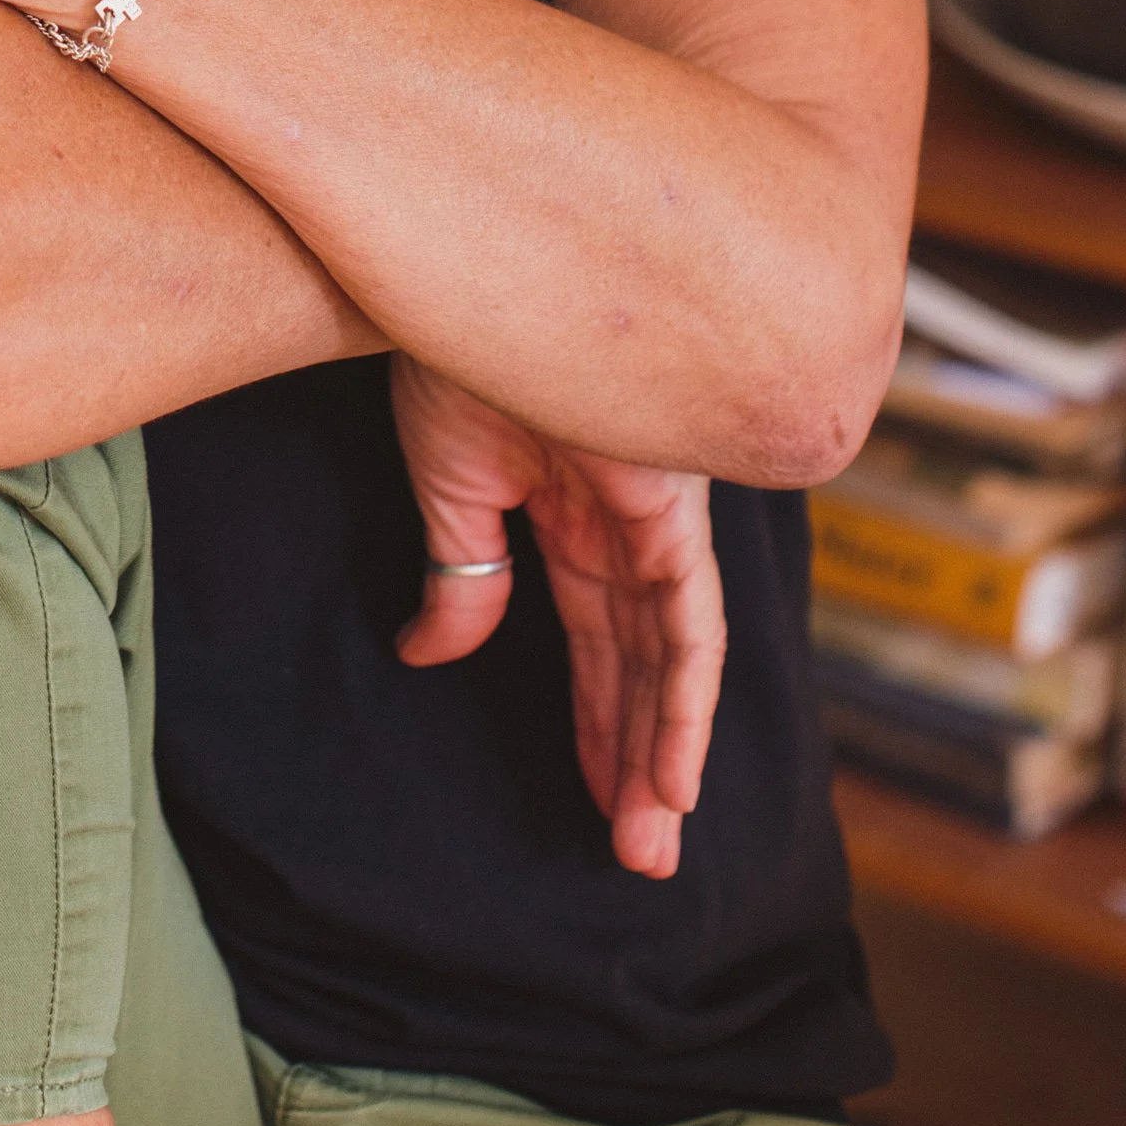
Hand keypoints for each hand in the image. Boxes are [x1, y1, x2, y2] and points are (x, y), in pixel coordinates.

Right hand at [388, 354, 726, 880]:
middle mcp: (627, 523)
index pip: (602, 643)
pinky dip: (687, 698)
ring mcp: (656, 511)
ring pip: (674, 657)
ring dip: (665, 751)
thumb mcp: (448, 478)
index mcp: (576, 512)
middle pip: (645, 664)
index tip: (597, 804)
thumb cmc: (456, 343)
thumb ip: (462, 568)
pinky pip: (691, 620)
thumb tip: (434, 651)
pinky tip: (677, 767)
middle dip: (641, 760)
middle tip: (636, 856)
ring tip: (651, 839)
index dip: (603, 723)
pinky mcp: (671, 503)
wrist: (478, 269)